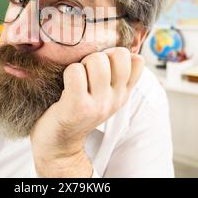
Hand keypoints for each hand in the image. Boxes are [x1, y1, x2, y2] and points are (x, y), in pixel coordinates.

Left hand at [30, 47, 144, 176]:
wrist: (59, 143)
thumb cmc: (78, 111)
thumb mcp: (104, 95)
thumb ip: (118, 75)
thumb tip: (136, 54)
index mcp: (123, 93)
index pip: (138, 61)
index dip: (117, 54)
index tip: (102, 65)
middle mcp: (116, 99)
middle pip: (118, 55)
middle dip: (98, 55)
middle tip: (85, 71)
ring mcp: (98, 104)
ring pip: (97, 60)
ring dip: (82, 63)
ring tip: (76, 78)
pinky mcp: (78, 106)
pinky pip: (75, 72)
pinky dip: (68, 72)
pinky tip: (65, 86)